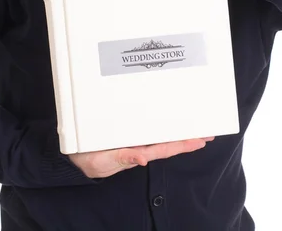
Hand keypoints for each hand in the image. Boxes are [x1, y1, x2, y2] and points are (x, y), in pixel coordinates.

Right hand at [69, 137, 213, 178]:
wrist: (72, 158)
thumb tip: (141, 158)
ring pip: (160, 135)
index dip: (182, 144)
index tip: (200, 140)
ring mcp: (133, 140)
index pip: (164, 148)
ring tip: (196, 127)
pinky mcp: (125, 133)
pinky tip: (169, 120)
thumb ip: (121, 159)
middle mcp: (138, 146)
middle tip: (209, 132)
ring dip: (177, 132)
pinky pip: (146, 128)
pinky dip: (159, 124)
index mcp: (135, 152)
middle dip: (187, 137)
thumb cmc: (87, 160)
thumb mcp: (101, 161)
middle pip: (167, 141)